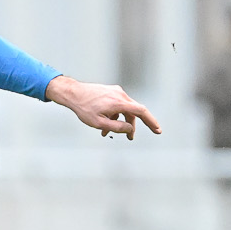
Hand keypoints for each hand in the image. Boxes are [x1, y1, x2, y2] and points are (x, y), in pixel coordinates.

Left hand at [46, 75, 161, 139]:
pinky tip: (103, 124)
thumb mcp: (99, 123)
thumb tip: (130, 129)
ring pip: (124, 109)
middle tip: (129, 138)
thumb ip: (117, 127)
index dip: (151, 122)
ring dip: (119, 122)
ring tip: (106, 133)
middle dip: (131, 126)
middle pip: (133, 112)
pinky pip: (117, 105)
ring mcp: (116, 91)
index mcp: (119, 102)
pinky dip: (113, 115)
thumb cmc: (84, 108)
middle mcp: (120, 94)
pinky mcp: (110, 91)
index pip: (141, 112)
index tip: (158, 130)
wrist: (72, 93)